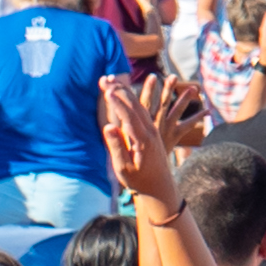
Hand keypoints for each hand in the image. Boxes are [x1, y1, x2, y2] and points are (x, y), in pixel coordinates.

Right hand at [101, 81, 175, 210]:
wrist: (158, 186)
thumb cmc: (138, 180)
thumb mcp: (124, 167)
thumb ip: (117, 146)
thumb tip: (109, 126)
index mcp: (142, 140)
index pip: (128, 116)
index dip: (117, 102)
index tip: (108, 90)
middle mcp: (150, 132)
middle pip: (135, 106)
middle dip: (120, 91)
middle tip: (107, 79)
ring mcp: (153, 130)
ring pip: (140, 106)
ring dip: (128, 92)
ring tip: (115, 80)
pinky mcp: (152, 132)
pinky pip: (143, 111)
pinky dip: (133, 101)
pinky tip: (126, 94)